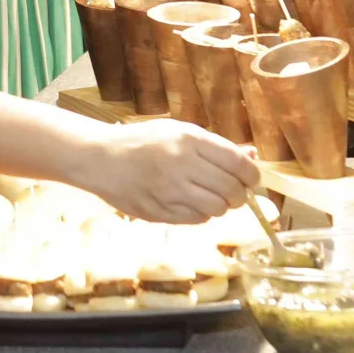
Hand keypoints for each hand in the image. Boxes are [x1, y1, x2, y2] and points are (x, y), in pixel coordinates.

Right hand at [81, 121, 256, 223]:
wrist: (102, 158)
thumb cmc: (144, 141)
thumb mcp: (180, 132)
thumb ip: (216, 146)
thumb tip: (252, 156)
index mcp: (189, 140)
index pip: (237, 163)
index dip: (252, 174)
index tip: (251, 178)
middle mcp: (182, 165)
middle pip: (231, 190)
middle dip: (239, 194)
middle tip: (234, 192)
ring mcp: (170, 191)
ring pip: (217, 209)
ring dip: (221, 206)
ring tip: (212, 197)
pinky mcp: (160, 211)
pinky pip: (197, 220)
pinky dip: (202, 214)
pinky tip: (192, 203)